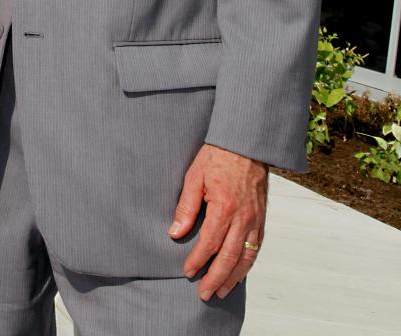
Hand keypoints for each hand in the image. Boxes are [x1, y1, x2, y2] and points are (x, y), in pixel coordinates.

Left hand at [169, 143, 267, 300]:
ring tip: (221, 291)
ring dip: (233, 277)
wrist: (246, 144)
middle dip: (215, 278)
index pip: (209, 243)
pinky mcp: (262, 218)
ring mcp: (255, 219)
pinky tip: (239, 273)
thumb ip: (186, 206)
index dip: (198, 260)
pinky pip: (256, 247)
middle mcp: (243, 217)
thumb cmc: (217, 157)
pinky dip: (247, 264)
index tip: (188, 272)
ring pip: (246, 257)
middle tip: (204, 293)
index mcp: (224, 206)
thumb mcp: (194, 176)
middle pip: (229, 257)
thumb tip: (175, 232)